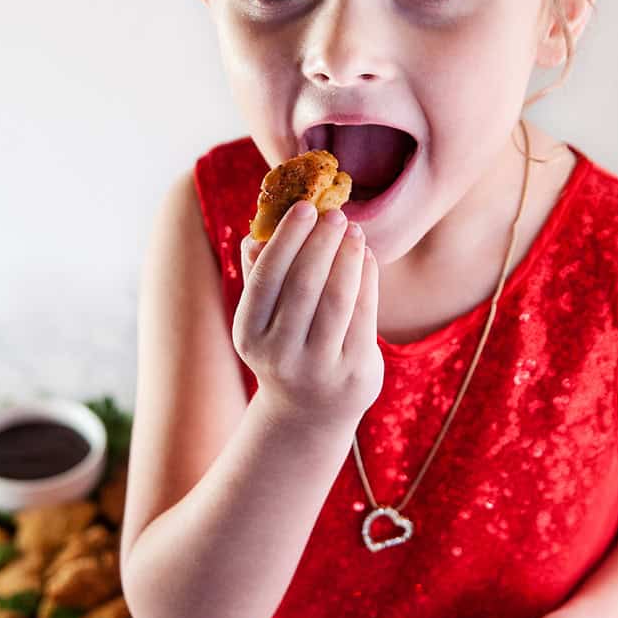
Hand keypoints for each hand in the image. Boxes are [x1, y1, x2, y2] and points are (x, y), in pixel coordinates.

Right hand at [233, 201, 383, 428]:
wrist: (309, 411)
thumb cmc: (285, 345)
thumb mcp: (262, 318)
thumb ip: (259, 275)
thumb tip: (257, 231)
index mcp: (249, 334)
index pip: (267, 277)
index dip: (287, 239)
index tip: (305, 207)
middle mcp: (280, 354)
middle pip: (303, 285)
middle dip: (322, 242)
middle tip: (335, 213)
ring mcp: (318, 368)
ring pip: (337, 299)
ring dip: (348, 257)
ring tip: (354, 230)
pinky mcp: (354, 373)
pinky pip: (364, 315)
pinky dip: (367, 279)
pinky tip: (366, 257)